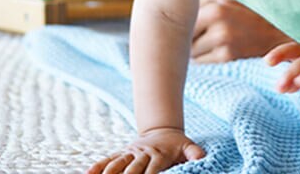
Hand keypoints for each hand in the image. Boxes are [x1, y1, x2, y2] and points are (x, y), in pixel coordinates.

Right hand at [86, 127, 203, 173]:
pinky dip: (98, 167)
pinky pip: (107, 160)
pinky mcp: (121, 153)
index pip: (152, 171)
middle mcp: (142, 154)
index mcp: (159, 155)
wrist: (162, 130)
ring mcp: (130, 153)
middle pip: (131, 170)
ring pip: (116, 165)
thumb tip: (202, 158)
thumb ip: (194, 153)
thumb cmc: (177, 145)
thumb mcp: (188, 146)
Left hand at [191, 0, 289, 62]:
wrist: (275, 31)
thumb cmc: (247, 12)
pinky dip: (204, 56)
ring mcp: (223, 42)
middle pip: (185, 37)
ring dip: (195, 49)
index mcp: (215, 8)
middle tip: (197, 34)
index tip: (182, 25)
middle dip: (188, 37)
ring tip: (208, 40)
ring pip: (191, 51)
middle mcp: (218, 24)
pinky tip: (216, 47)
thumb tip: (174, 6)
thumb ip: (203, 2)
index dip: (183, 24)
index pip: (183, 21)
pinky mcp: (227, 56)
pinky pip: (202, 60)